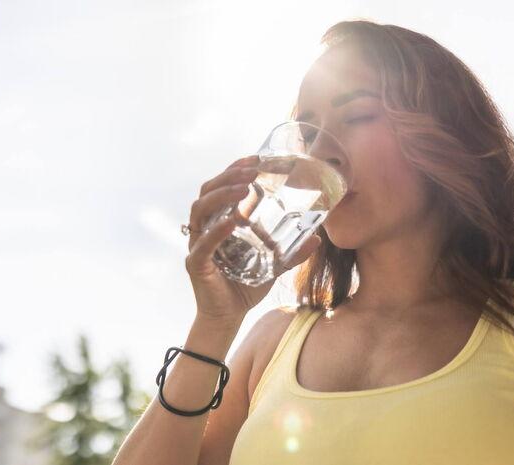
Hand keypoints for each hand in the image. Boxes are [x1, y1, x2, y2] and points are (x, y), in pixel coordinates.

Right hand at [184, 155, 321, 323]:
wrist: (229, 317)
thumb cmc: (245, 287)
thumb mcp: (274, 265)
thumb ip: (292, 251)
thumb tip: (317, 238)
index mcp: (218, 221)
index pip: (221, 186)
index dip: (234, 169)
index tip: (255, 158)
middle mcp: (204, 228)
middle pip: (207, 190)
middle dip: (228, 176)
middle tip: (251, 169)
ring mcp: (197, 244)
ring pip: (201, 209)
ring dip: (222, 195)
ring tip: (243, 187)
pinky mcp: (196, 263)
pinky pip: (203, 242)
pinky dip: (218, 230)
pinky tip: (234, 221)